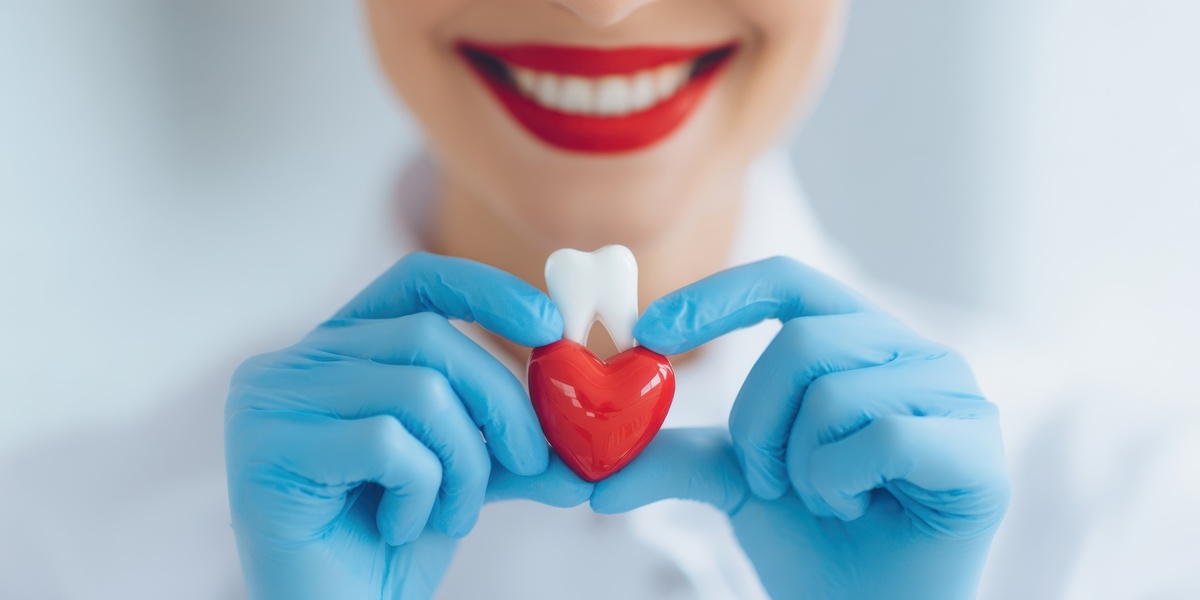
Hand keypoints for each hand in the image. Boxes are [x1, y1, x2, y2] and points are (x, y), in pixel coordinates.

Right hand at [225, 252, 591, 598]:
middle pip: (428, 337)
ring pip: (416, 391)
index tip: (548, 324)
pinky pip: (386, 441)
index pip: (414, 281)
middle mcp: (294, 363)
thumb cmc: (386, 546)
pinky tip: (401, 526)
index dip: (485, 288)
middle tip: (535, 462)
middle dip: (501, 401)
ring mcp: (269, 402)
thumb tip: (584, 453)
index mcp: (339, 351)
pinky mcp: (266, 448)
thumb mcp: (463, 477)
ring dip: (463, 462)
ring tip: (453, 513)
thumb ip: (512, 447)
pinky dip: (421, 490)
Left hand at [595, 257, 1009, 598]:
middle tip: (768, 479)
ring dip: (802, 466)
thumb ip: (677, 456)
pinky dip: (843, 484)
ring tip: (827, 498)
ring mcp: (956, 396)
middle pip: (801, 340)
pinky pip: (881, 437)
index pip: (788, 280)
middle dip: (757, 422)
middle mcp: (915, 352)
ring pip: (835, 392)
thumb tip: (592, 477)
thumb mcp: (738, 484)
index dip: (717, 295)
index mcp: (860, 341)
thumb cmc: (819, 541)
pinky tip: (860, 509)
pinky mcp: (979, 451)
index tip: (649, 332)